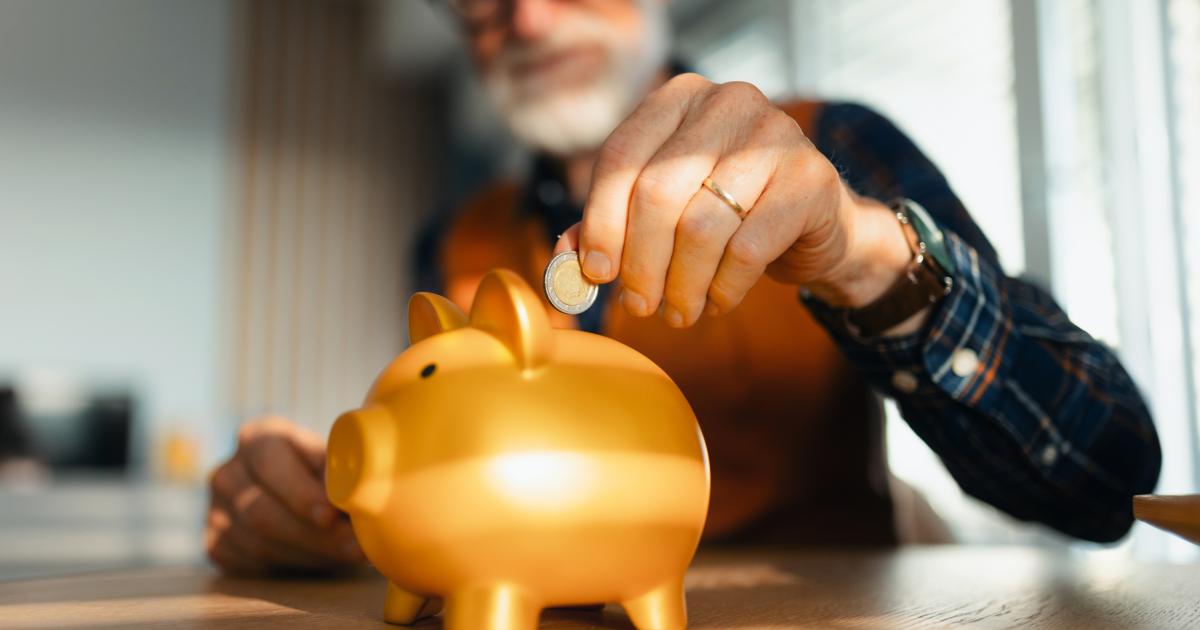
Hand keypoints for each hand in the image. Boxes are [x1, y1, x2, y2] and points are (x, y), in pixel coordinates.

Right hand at [205, 417, 364, 573]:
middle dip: (314, 535)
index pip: (271, 463)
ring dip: (310, 554)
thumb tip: (358, 488)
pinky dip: (293, 566)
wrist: (294, 492)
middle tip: (354, 547)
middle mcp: (227, 472)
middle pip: (262, 511)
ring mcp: (216, 510)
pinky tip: (323, 561)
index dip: (301, 493)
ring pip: (259, 543)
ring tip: (350, 555)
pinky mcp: (216, 543)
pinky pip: (253, 563)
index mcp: (256, 437)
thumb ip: (337, 469)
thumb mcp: (329, 456)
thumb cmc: (321, 469)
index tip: (331, 516)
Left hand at [554, 73, 913, 329]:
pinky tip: (717, 302)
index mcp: (679, 97)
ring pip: (701, 226)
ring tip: (679, 312)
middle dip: (641, 263)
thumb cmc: (728, 214)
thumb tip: (565, 261)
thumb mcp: (664, 211)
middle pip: (657, 193)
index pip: (621, 158)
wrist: (817, 224)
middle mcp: (727, 102)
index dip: (601, 222)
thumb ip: (610, 226)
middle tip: (640, 307)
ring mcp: (775, 135)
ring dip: (682, 285)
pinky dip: (724, 288)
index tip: (596, 273)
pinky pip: (747, 249)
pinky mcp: (810, 179)